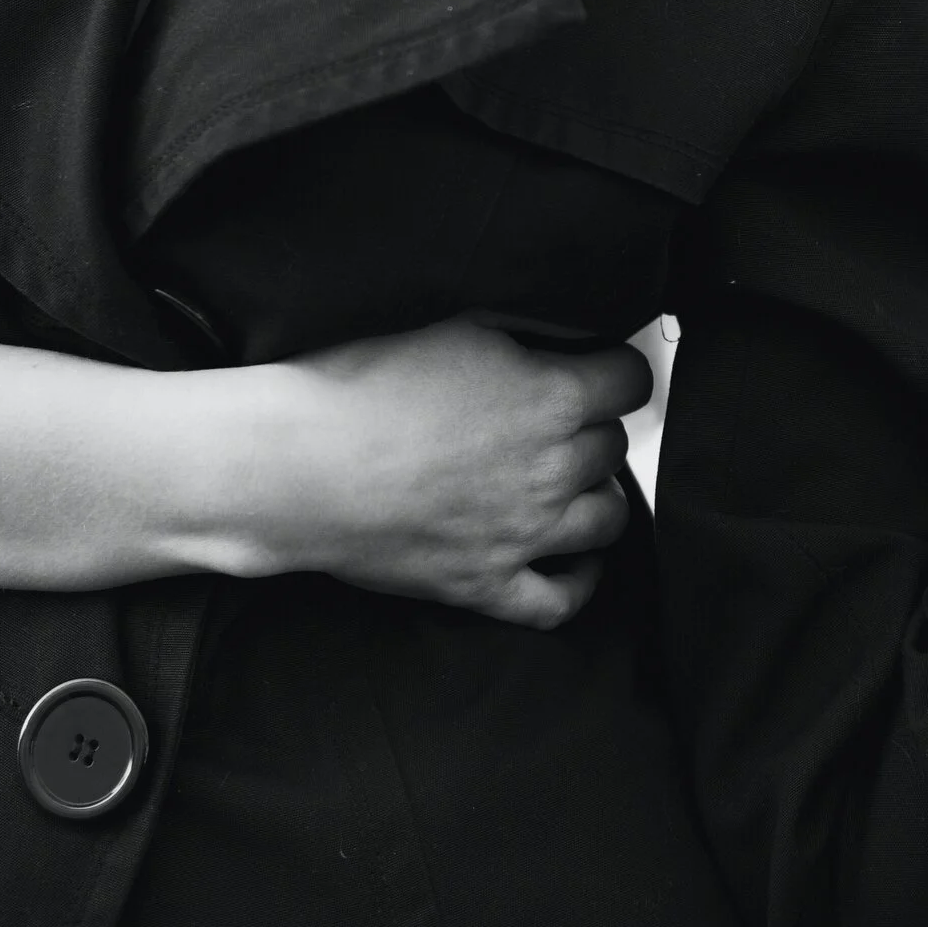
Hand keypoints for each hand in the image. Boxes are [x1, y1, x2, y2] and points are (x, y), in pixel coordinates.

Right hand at [203, 316, 653, 627]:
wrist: (296, 463)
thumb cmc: (359, 383)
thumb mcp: (451, 324)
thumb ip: (518, 333)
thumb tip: (553, 333)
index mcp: (549, 397)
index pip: (630, 381)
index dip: (615, 371)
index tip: (599, 370)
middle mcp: (549, 469)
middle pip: (613, 447)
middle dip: (593, 428)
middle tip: (558, 420)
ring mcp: (522, 534)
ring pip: (607, 520)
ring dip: (596, 496)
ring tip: (572, 482)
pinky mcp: (484, 584)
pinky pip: (559, 602)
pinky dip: (579, 584)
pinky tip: (578, 563)